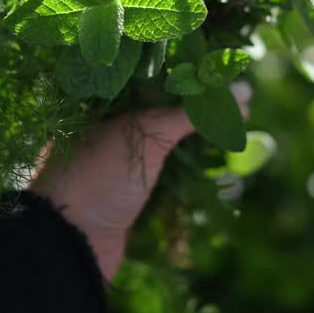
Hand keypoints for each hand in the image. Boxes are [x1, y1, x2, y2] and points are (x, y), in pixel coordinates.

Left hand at [30, 82, 251, 279]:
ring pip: (164, 140)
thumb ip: (193, 112)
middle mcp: (104, 126)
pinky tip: (217, 163)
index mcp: (98, 101)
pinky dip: (189, 168)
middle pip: (160, 106)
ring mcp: (115, 161)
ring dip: (198, 137)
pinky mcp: (126, 192)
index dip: (187, 70)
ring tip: (236, 126)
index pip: (149, 73)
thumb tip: (245, 90)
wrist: (68, 245)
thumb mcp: (146, 134)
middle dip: (198, 104)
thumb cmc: (98, 177)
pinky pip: (164, 172)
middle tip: (240, 99)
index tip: (223, 68)